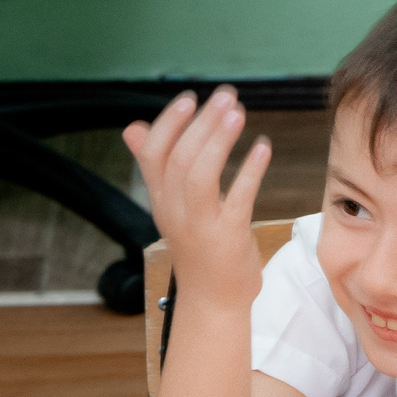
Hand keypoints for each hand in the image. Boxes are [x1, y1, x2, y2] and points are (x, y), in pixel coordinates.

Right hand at [123, 89, 269, 308]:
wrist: (212, 300)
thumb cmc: (198, 246)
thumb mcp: (172, 205)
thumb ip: (156, 166)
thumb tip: (132, 127)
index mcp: (160, 199)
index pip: (152, 153)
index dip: (169, 122)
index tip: (189, 97)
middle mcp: (173, 210)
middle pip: (179, 158)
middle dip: (202, 122)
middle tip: (226, 96)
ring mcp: (198, 225)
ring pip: (199, 175)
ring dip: (219, 140)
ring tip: (239, 113)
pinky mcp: (226, 238)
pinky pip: (237, 198)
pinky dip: (249, 170)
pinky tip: (264, 147)